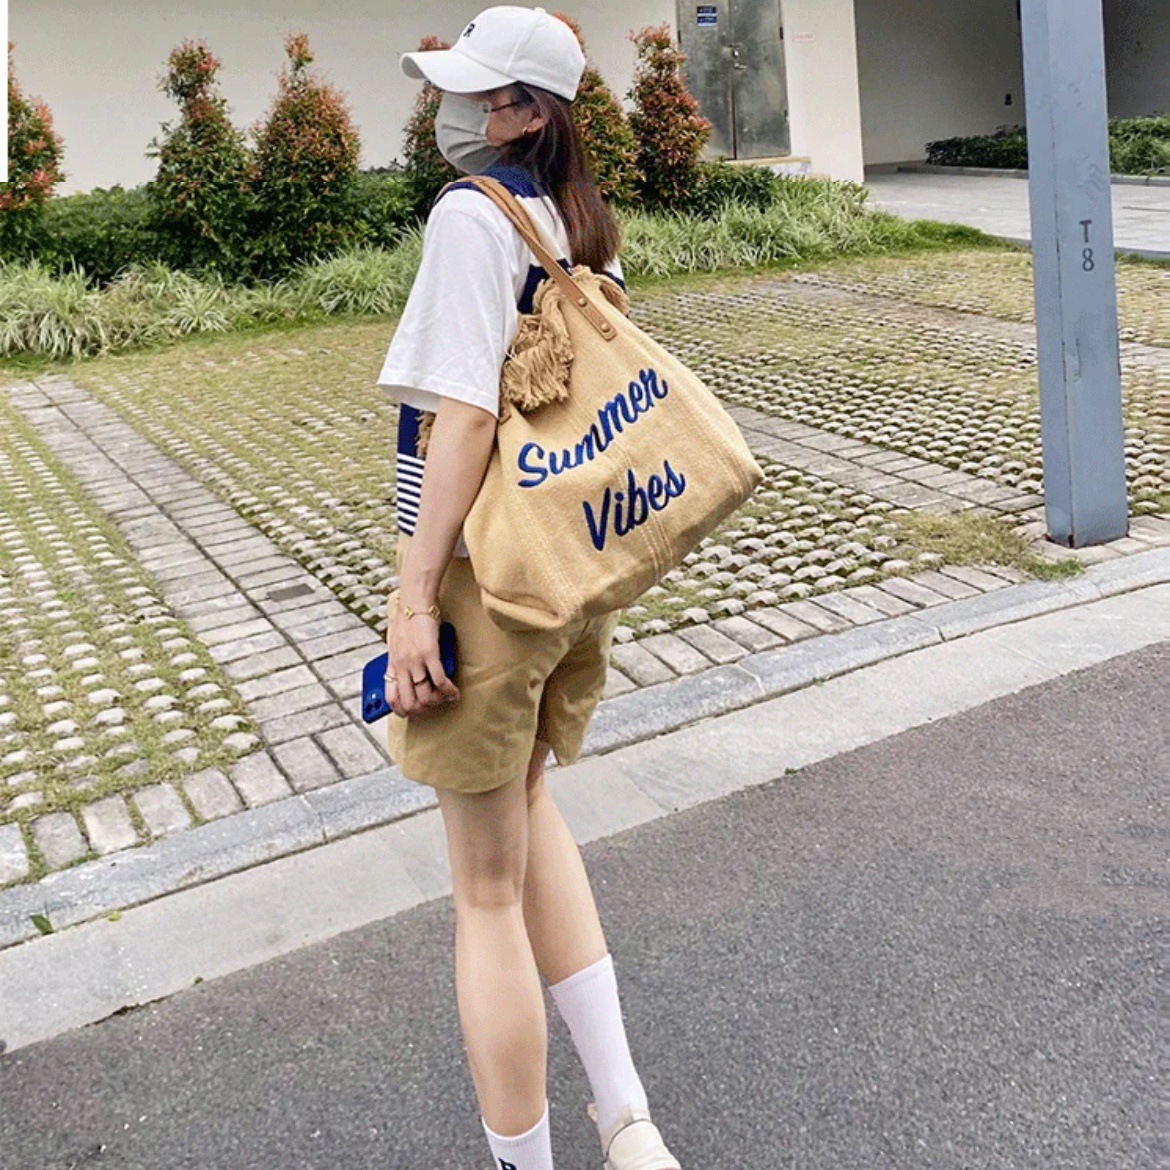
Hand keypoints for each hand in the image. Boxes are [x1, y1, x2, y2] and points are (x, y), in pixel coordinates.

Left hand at [386, 599, 459, 717]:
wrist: (414, 602)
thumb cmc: (407, 620)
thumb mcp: (396, 645)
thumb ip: (401, 662)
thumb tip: (408, 676)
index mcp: (392, 665)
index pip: (391, 698)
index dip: (402, 710)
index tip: (412, 711)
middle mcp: (402, 666)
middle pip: (409, 703)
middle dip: (423, 709)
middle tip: (433, 704)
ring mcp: (415, 661)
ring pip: (425, 696)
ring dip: (438, 701)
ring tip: (445, 697)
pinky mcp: (430, 654)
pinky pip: (440, 681)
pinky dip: (449, 691)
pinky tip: (454, 692)